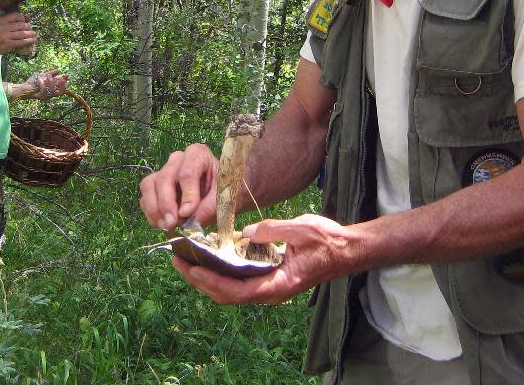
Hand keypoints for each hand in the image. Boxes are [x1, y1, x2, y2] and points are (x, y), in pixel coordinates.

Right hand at [0, 12, 35, 55]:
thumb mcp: (1, 26)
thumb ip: (13, 22)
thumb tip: (28, 17)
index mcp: (0, 20)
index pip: (15, 16)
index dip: (22, 18)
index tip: (25, 21)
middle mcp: (3, 27)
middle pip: (21, 25)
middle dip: (28, 27)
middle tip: (31, 29)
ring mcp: (5, 36)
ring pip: (22, 33)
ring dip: (31, 34)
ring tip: (34, 34)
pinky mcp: (8, 44)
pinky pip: (22, 41)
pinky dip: (29, 41)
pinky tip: (33, 40)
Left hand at [26, 69, 67, 98]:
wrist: (23, 87)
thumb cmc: (33, 82)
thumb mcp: (43, 75)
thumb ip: (51, 73)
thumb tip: (59, 70)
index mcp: (52, 89)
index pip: (62, 88)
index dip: (65, 82)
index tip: (66, 75)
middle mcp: (50, 94)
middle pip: (61, 92)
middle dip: (62, 84)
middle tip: (61, 78)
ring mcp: (45, 96)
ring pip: (53, 91)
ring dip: (51, 82)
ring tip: (47, 75)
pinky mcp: (40, 97)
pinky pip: (44, 91)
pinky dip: (42, 84)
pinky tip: (40, 79)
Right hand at [139, 143, 219, 230]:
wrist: (220, 196)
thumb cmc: (224, 192)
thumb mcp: (224, 198)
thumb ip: (210, 207)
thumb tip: (191, 218)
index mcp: (198, 155)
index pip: (188, 172)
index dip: (187, 194)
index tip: (187, 213)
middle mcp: (178, 159)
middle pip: (165, 178)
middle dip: (166, 203)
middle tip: (172, 223)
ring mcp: (164, 171)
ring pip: (149, 185)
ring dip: (155, 209)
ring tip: (167, 226)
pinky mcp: (155, 186)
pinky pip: (145, 198)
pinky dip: (151, 213)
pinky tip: (162, 224)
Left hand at [171, 214, 353, 304]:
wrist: (346, 250)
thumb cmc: (328, 241)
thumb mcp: (303, 229)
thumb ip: (275, 230)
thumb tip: (248, 232)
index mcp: (278, 284)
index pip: (238, 291)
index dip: (212, 282)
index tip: (193, 268)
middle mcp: (269, 290)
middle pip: (226, 294)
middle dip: (199, 279)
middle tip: (177, 259)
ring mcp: (267, 284)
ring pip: (229, 289)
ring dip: (205, 275)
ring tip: (185, 257)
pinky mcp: (267, 276)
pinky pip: (238, 278)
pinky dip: (219, 269)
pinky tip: (209, 253)